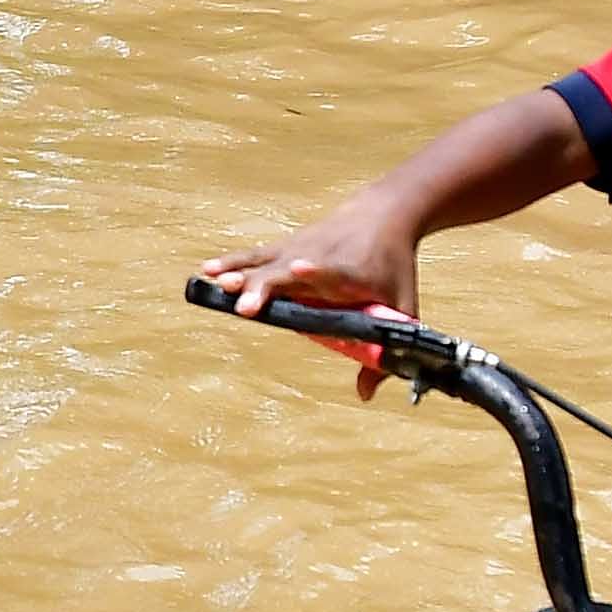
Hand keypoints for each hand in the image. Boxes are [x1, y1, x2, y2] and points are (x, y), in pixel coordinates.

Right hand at [193, 210, 425, 398]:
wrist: (383, 216)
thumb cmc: (393, 267)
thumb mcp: (402, 307)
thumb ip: (384, 351)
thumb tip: (365, 395)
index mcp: (351, 274)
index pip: (332, 272)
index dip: (316, 272)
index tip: (298, 269)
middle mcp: (320, 259)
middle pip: (288, 272)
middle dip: (266, 286)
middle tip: (244, 306)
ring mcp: (300, 250)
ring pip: (267, 262)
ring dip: (242, 273)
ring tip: (217, 283)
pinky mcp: (287, 246)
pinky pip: (257, 256)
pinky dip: (234, 262)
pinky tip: (208, 271)